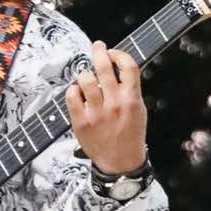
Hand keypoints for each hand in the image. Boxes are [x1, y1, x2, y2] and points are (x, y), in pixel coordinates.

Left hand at [66, 41, 147, 174]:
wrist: (121, 163)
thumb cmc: (130, 134)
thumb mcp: (139, 110)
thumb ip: (130, 89)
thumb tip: (119, 66)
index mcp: (132, 99)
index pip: (128, 66)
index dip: (120, 54)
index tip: (114, 53)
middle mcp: (114, 104)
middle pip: (104, 66)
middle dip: (99, 51)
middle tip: (97, 47)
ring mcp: (96, 113)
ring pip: (85, 79)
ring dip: (85, 74)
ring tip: (87, 79)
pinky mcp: (81, 121)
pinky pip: (71, 95)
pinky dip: (74, 90)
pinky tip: (78, 93)